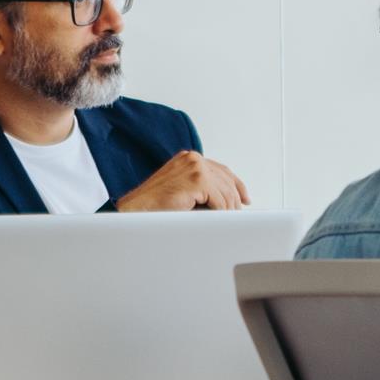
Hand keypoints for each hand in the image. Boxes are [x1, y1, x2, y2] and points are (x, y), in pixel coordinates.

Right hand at [115, 150, 249, 211]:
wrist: (136, 211)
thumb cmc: (154, 205)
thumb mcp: (181, 191)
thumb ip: (200, 190)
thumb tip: (225, 202)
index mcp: (189, 158)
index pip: (221, 170)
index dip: (236, 185)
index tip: (244, 198)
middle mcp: (193, 158)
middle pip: (226, 180)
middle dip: (235, 200)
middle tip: (238, 216)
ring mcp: (195, 167)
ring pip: (225, 191)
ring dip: (229, 209)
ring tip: (229, 222)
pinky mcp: (197, 180)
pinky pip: (219, 200)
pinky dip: (222, 213)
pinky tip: (220, 222)